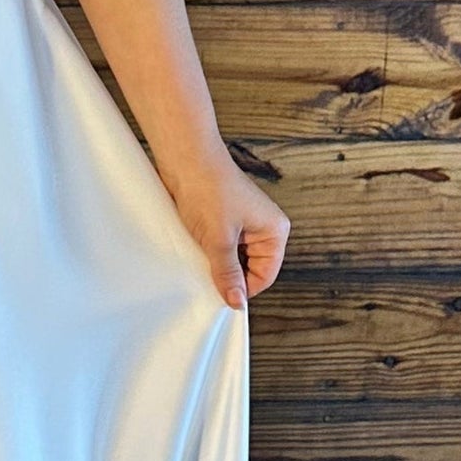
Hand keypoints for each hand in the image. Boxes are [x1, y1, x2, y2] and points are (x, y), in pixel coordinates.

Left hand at [161, 148, 289, 308]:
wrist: (186, 159)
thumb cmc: (208, 189)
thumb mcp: (219, 240)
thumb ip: (228, 273)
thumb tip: (236, 300)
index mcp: (274, 230)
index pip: (265, 275)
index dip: (245, 289)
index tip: (223, 299)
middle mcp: (264, 227)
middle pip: (250, 269)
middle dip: (230, 276)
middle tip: (208, 278)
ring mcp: (244, 224)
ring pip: (234, 259)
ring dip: (218, 264)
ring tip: (202, 257)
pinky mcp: (225, 221)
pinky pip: (222, 248)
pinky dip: (210, 253)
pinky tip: (198, 251)